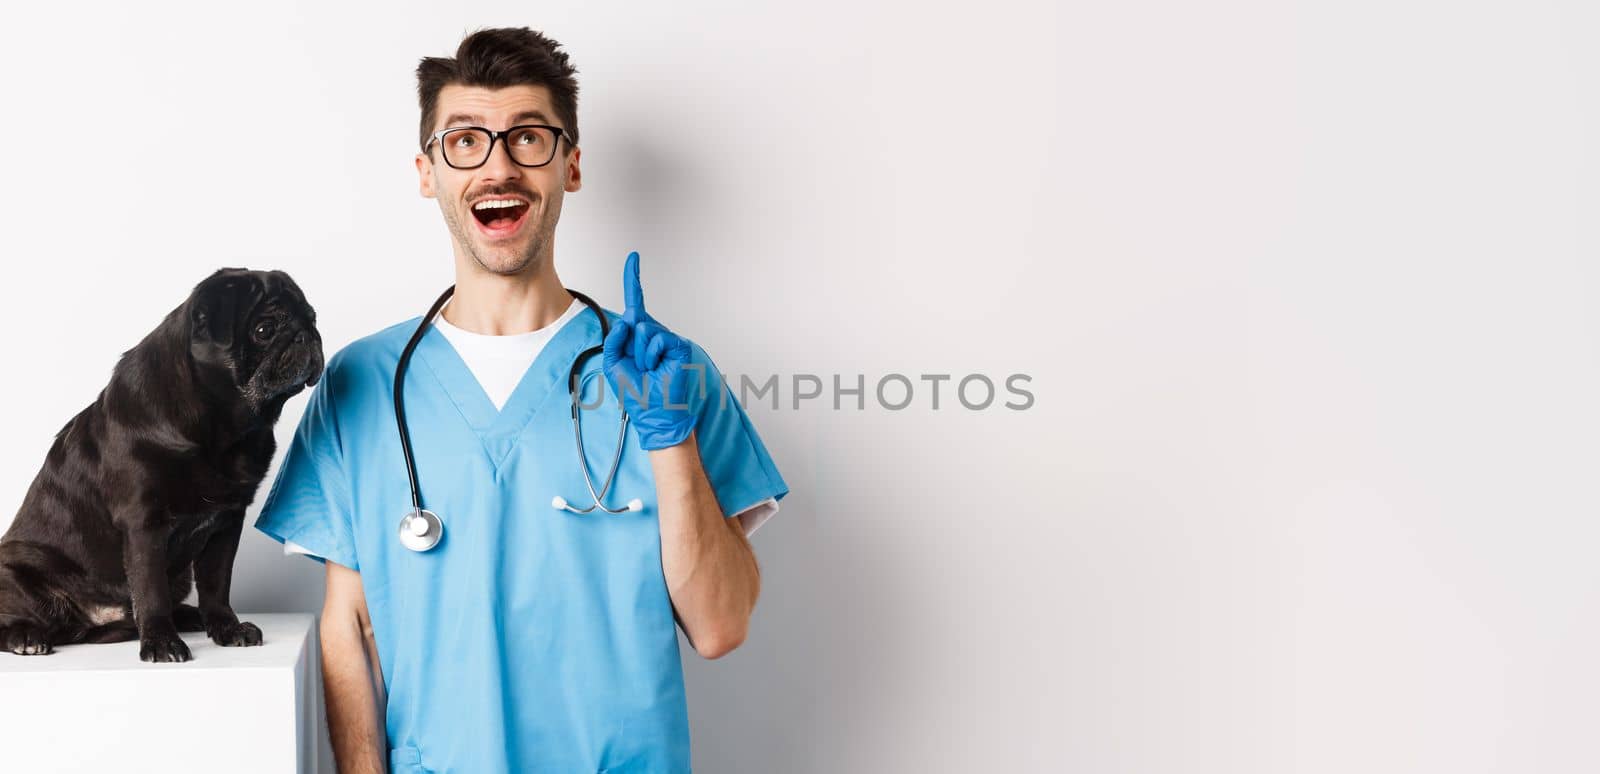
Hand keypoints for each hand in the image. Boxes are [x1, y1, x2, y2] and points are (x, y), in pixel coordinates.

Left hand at [602, 251, 696, 450]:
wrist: (656, 413)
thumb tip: (628, 320)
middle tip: (639, 368)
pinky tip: (657, 368)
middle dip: (629, 346)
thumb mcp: (613, 364)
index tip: (633, 258)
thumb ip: (614, 340)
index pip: (635, 303)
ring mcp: (667, 339)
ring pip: (643, 330)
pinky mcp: (678, 345)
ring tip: (648, 371)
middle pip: (634, 320)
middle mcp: (653, 334)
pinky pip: (657, 339)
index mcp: (637, 337)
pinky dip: (651, 356)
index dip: (633, 279)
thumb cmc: (636, 393)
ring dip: (639, 355)